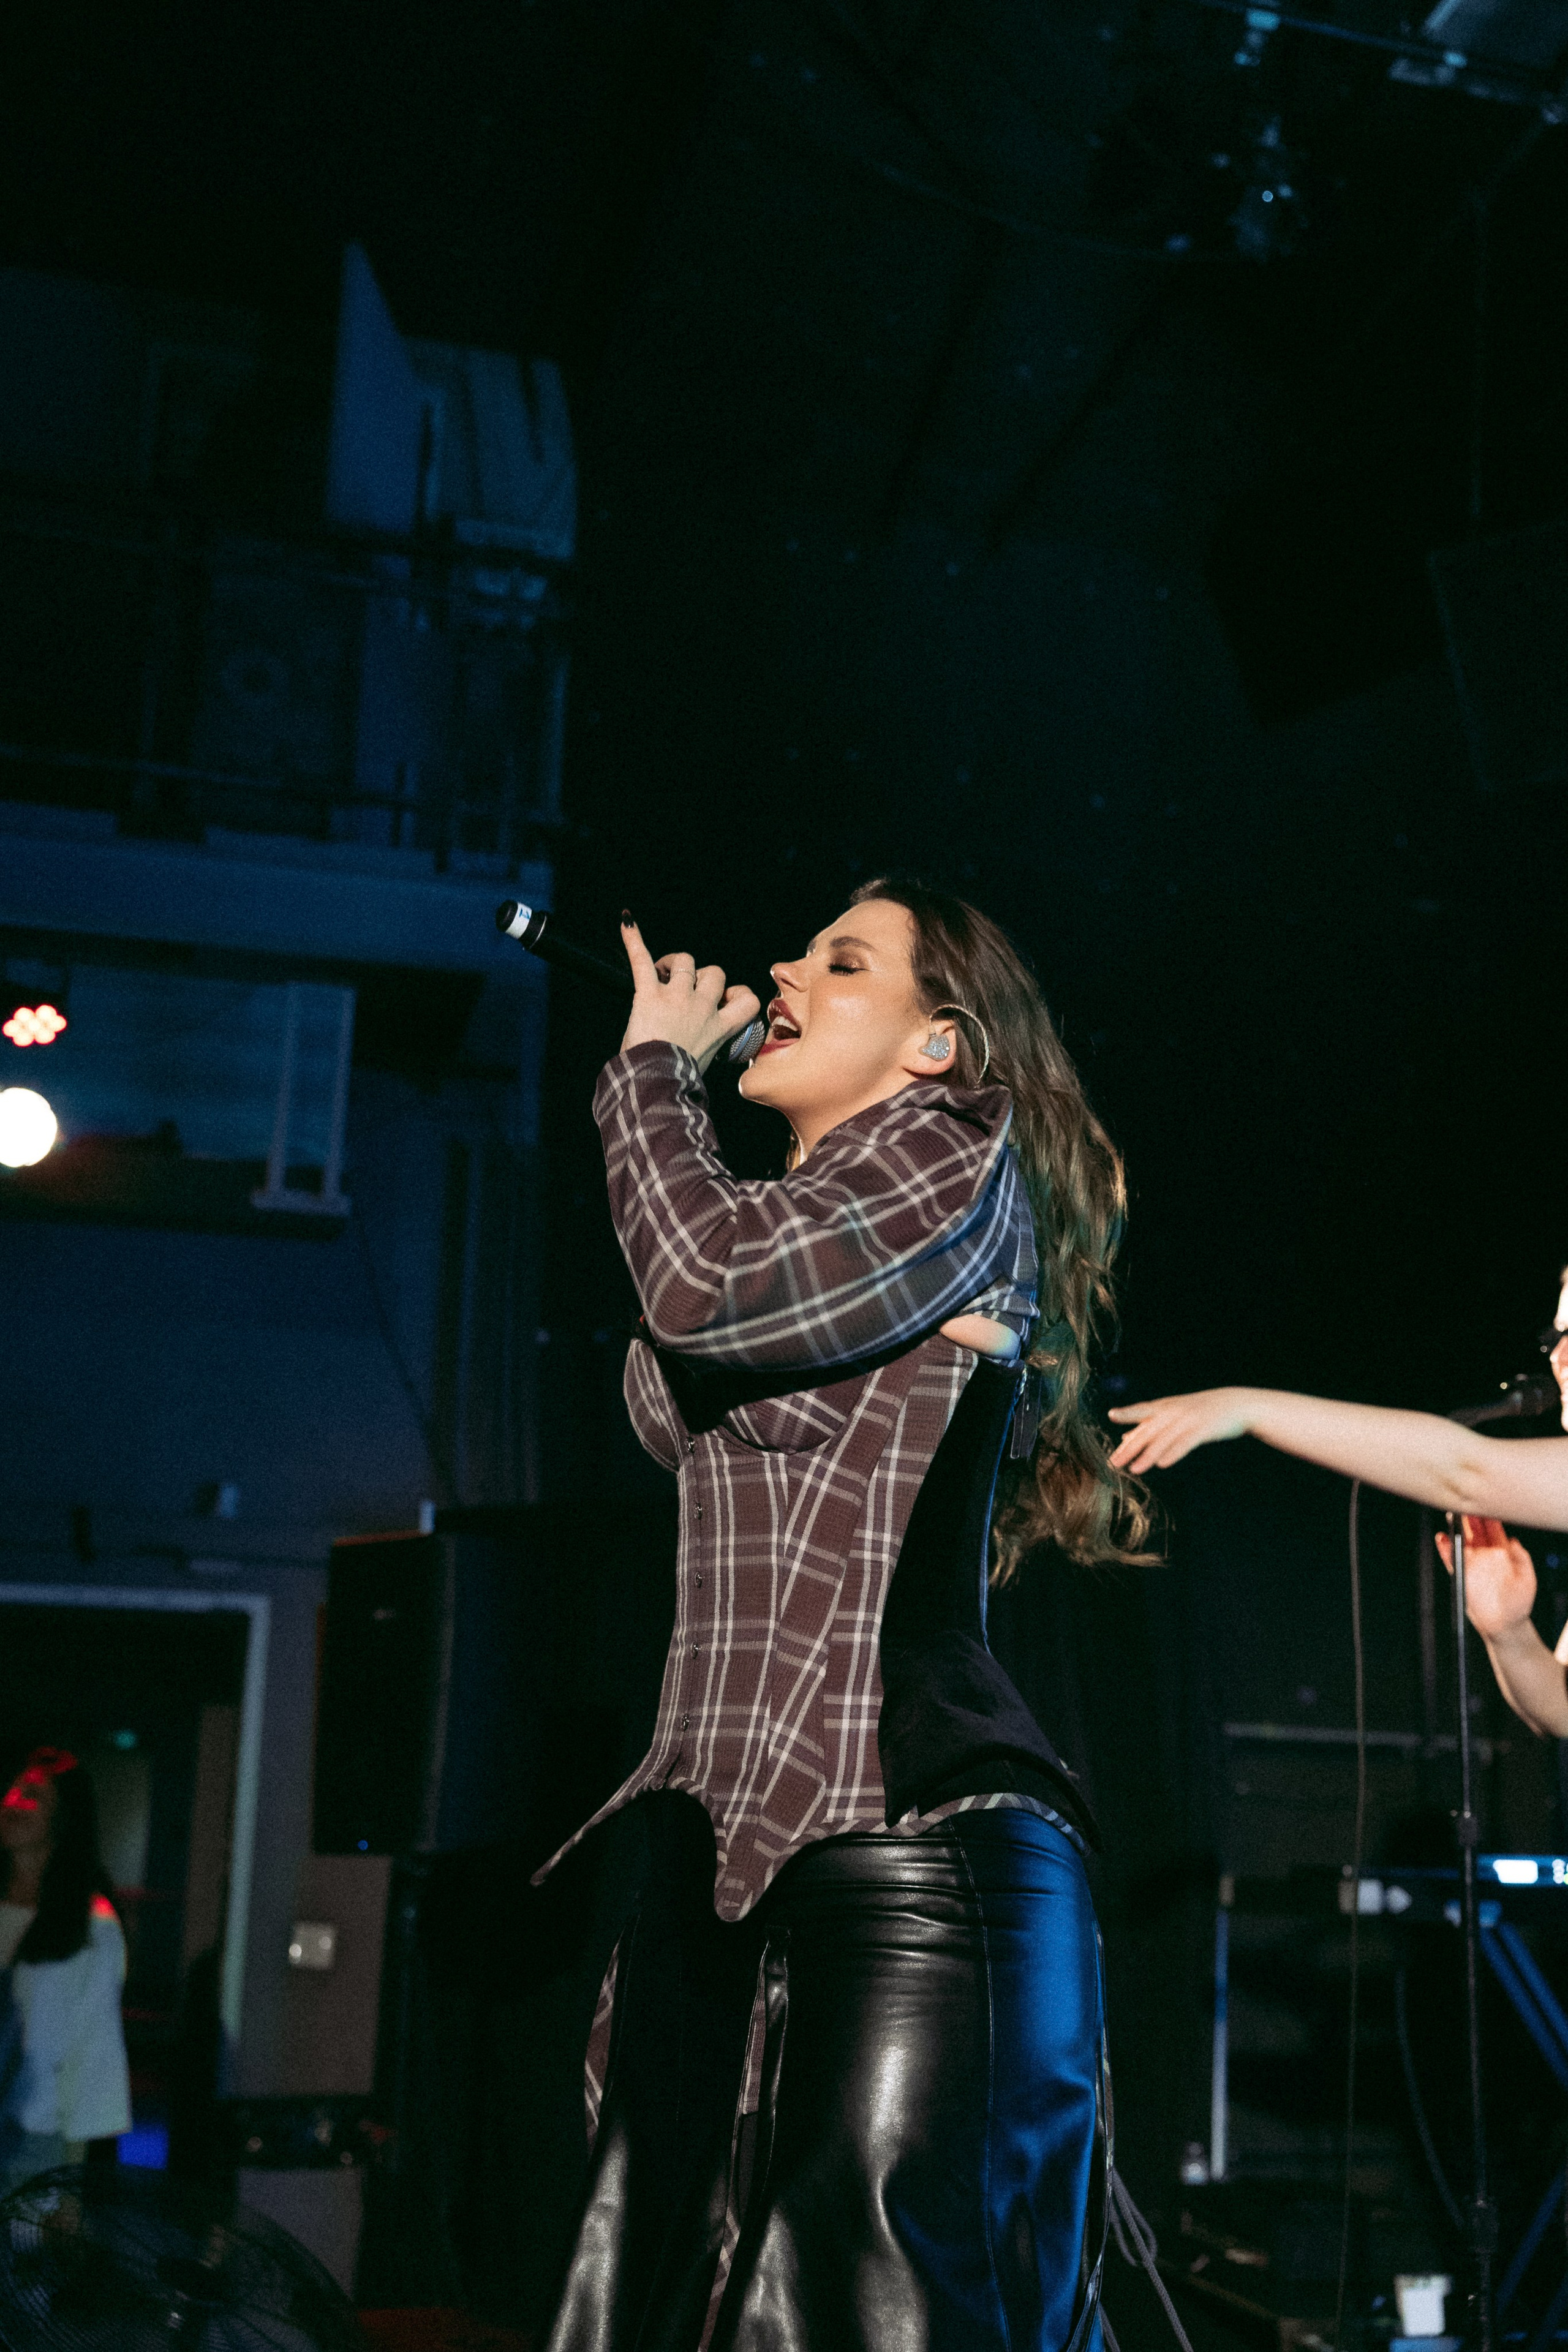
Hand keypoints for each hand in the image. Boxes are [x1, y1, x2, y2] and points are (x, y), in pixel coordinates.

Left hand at [618, 915, 761, 1075]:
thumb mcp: (703, 1063)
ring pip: (686, 960)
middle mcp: (703, 1008)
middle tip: (682, 989)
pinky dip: (633, 939)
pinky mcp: (649, 994)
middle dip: (701, 976)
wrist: (656, 1082)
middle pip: (714, 973)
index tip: (725, 1000)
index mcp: (719, 1028)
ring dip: (673, 963)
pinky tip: (627, 922)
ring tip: (660, 973)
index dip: (737, 994)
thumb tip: (695, 1040)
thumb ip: (706, 1043)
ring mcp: (677, 997)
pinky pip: (642, 959)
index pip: (747, 1000)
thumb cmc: (675, 1079)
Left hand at [1107, 1388, 1254, 1470]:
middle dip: (1130, 1448)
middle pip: (1148, 1431)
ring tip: (1134, 1470)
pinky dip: (1174, 1452)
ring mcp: (1189, 1419)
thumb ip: (1149, 1425)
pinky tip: (1162, 1464)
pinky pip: (1185, 1442)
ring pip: (1164, 1439)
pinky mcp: (1203, 1429)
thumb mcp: (1173, 1414)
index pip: (1142, 1410)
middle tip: (1113, 1462)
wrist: (1236, 1405)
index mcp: (1165, 1407)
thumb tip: (1124, 1438)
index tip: (1111, 1415)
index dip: (1127, 1413)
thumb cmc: (1201, 1411)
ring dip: (1148, 1455)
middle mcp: (1174, 1411)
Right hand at [1436, 1515, 1536, 1640]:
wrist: (1505, 1624)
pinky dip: (1445, 1548)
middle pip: (1476, 1531)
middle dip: (1470, 1517)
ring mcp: (1472, 1564)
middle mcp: (1485, 1555)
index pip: (1494, 1530)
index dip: (1489, 1517)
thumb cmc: (1519, 1602)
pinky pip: (1450, 1558)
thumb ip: (1521, 1558)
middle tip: (1465, 1504)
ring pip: (1462, 1541)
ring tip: (1452, 1516)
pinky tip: (1443, 1538)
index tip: (1485, 1505)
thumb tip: (1512, 1541)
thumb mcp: (1527, 1578)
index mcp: (1502, 1553)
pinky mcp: (1460, 1575)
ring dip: (1456, 1528)